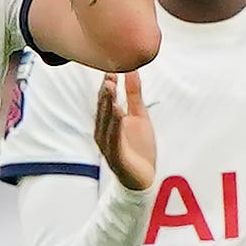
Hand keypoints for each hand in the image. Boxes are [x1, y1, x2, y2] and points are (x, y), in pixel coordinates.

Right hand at [94, 72, 156, 190]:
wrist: (143, 178)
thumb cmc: (138, 147)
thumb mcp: (139, 115)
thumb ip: (134, 94)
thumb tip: (132, 70)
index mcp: (107, 122)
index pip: (105, 100)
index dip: (108, 84)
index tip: (111, 68)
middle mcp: (103, 132)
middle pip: (103, 109)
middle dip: (105, 92)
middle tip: (108, 75)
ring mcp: (108, 145)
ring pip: (106, 122)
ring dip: (107, 104)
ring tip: (110, 88)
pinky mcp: (116, 156)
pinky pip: (114, 138)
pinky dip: (115, 124)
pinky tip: (118, 111)